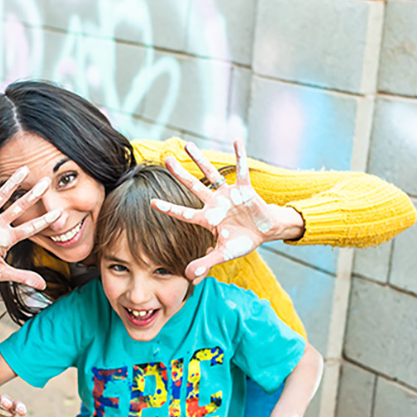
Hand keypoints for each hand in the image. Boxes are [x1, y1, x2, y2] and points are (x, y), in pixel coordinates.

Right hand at [0, 159, 63, 289]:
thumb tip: (44, 285)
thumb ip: (21, 276)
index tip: (60, 214)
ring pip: (1, 196)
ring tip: (23, 169)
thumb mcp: (0, 273)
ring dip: (11, 183)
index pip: (30, 228)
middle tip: (47, 181)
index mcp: (8, 237)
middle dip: (33, 195)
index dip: (44, 221)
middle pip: (19, 206)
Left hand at [151, 140, 302, 282]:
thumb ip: (205, 261)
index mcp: (207, 218)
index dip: (169, 208)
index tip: (151, 203)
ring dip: (200, 160)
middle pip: (192, 186)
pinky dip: (240, 155)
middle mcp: (214, 203)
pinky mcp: (244, 188)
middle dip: (179, 173)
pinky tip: (237, 140)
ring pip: (211, 174)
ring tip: (187, 145)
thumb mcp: (223, 254)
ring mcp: (228, 194)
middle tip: (165, 159)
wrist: (265, 232)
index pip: (184, 213)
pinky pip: (242, 169)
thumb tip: (187, 276)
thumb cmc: (242, 241)